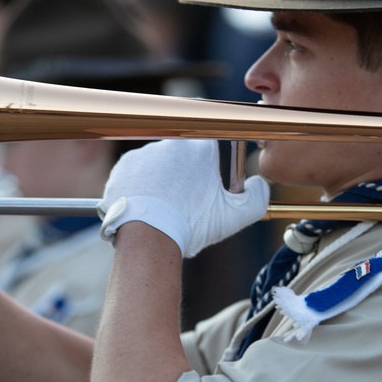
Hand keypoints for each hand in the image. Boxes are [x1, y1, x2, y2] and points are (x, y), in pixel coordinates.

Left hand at [97, 140, 268, 257]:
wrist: (147, 238)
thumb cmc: (190, 226)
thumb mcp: (235, 216)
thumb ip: (257, 197)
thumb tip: (258, 184)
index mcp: (200, 147)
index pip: (211, 145)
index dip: (210, 166)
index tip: (206, 181)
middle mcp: (171, 143)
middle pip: (183, 156)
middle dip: (186, 175)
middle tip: (186, 202)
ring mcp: (144, 153)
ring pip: (158, 165)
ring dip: (162, 181)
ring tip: (164, 208)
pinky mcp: (124, 167)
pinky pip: (136, 174)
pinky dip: (140, 188)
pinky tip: (146, 207)